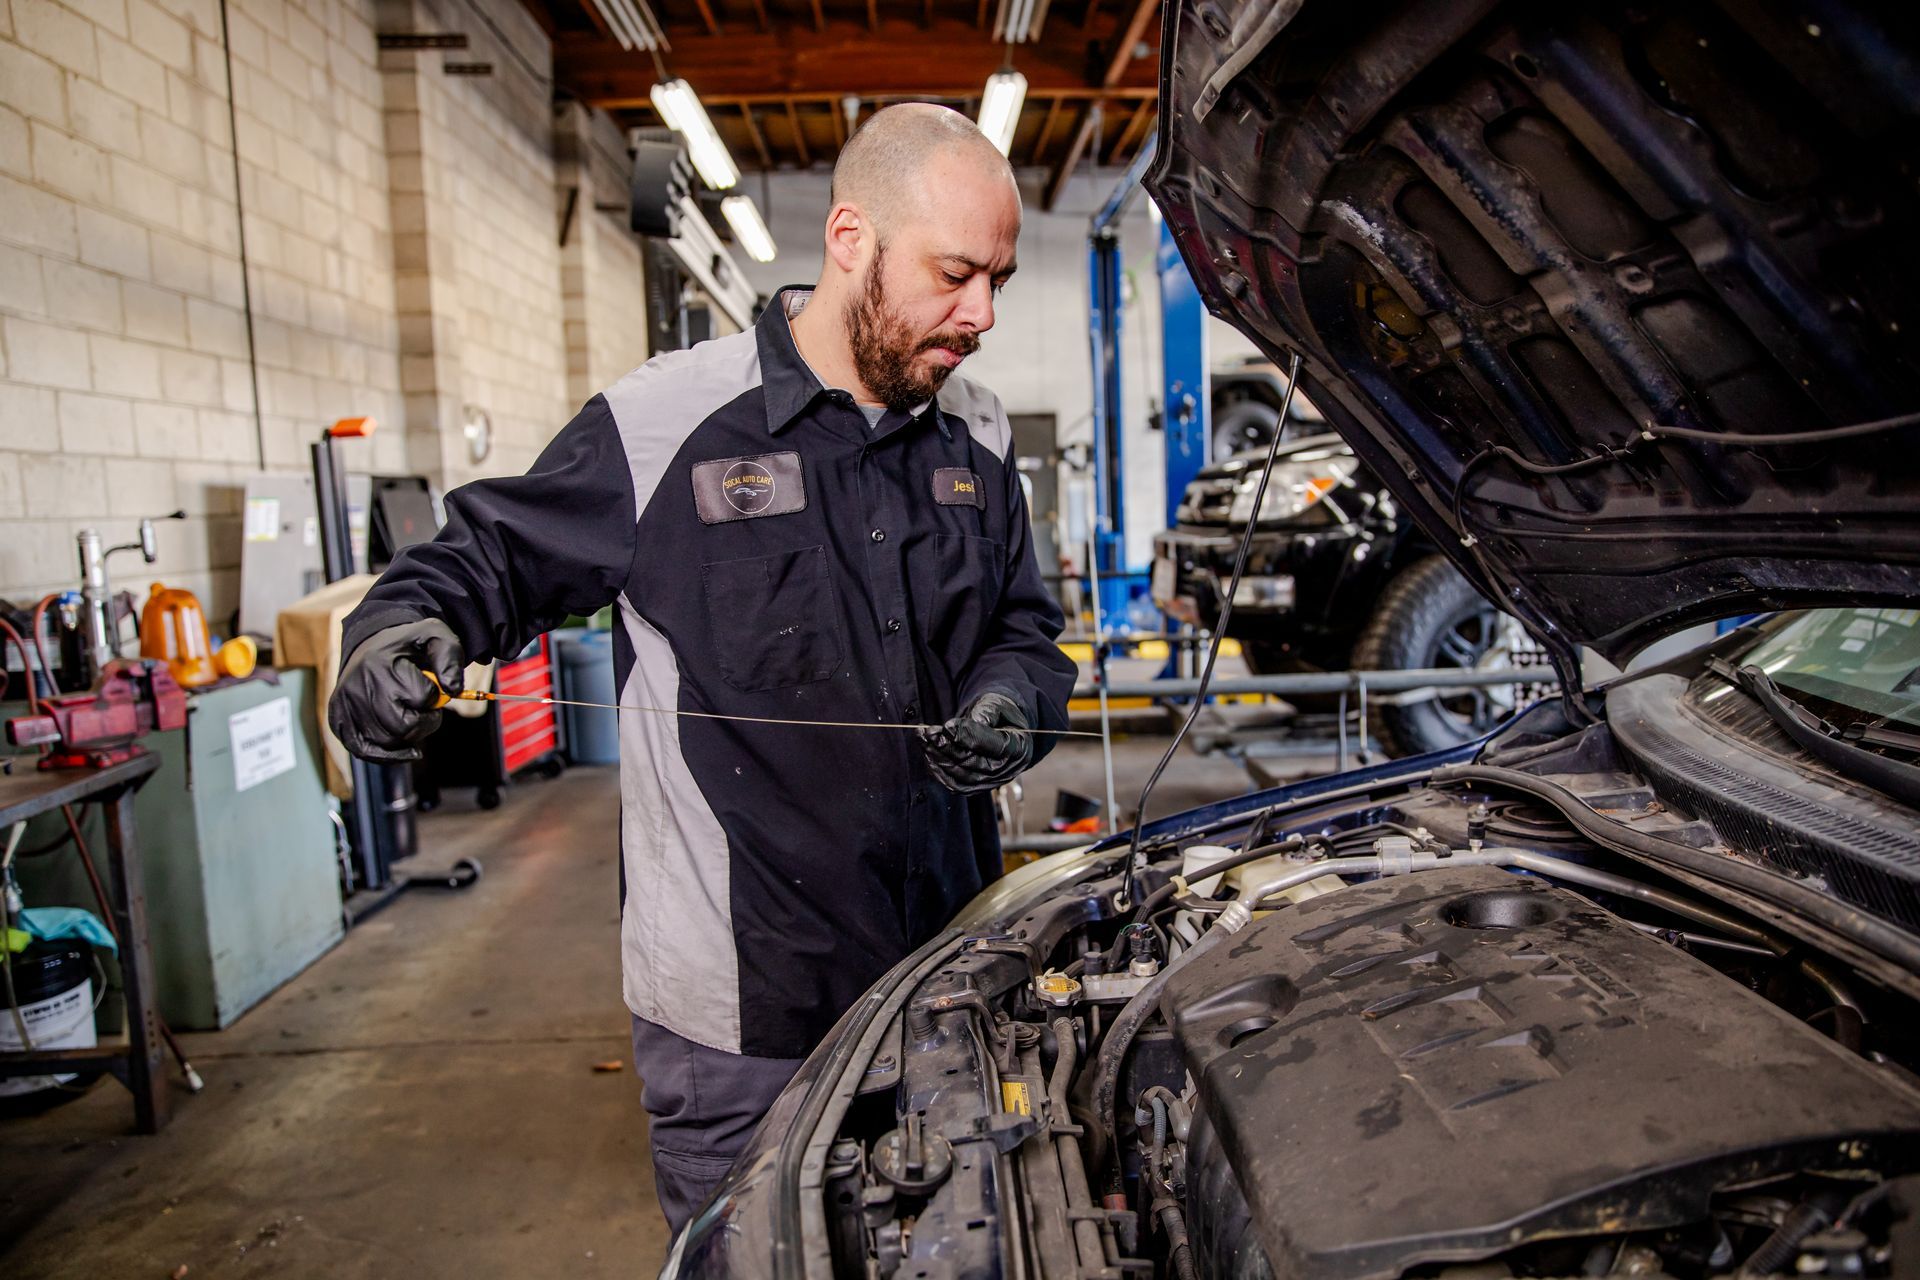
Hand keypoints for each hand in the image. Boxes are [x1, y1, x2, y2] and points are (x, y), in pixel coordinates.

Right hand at [327, 618, 464, 762]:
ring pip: (388, 742)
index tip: (431, 687)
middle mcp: (358, 685)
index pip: (422, 697)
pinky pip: (364, 751)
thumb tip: (452, 690)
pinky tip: (405, 748)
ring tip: (409, 715)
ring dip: (408, 736)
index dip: (435, 696)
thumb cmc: (408, 647)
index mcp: (381, 663)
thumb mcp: (436, 638)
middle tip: (424, 707)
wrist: (372, 645)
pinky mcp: (337, 720)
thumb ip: (450, 660)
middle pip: (404, 726)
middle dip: (424, 721)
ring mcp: (344, 705)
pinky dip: (387, 755)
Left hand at [920, 690, 1031, 794]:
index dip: (968, 736)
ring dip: (937, 756)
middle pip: (973, 762)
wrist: (1001, 728)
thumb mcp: (998, 704)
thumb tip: (968, 724)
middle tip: (928, 731)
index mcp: (1018, 748)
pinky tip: (928, 753)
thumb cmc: (1000, 714)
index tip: (947, 725)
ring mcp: (991, 782)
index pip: (992, 746)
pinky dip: (938, 770)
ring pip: (960, 775)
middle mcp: (1007, 770)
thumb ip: (986, 712)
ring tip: (924, 738)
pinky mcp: (976, 788)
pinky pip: (954, 784)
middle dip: (947, 746)